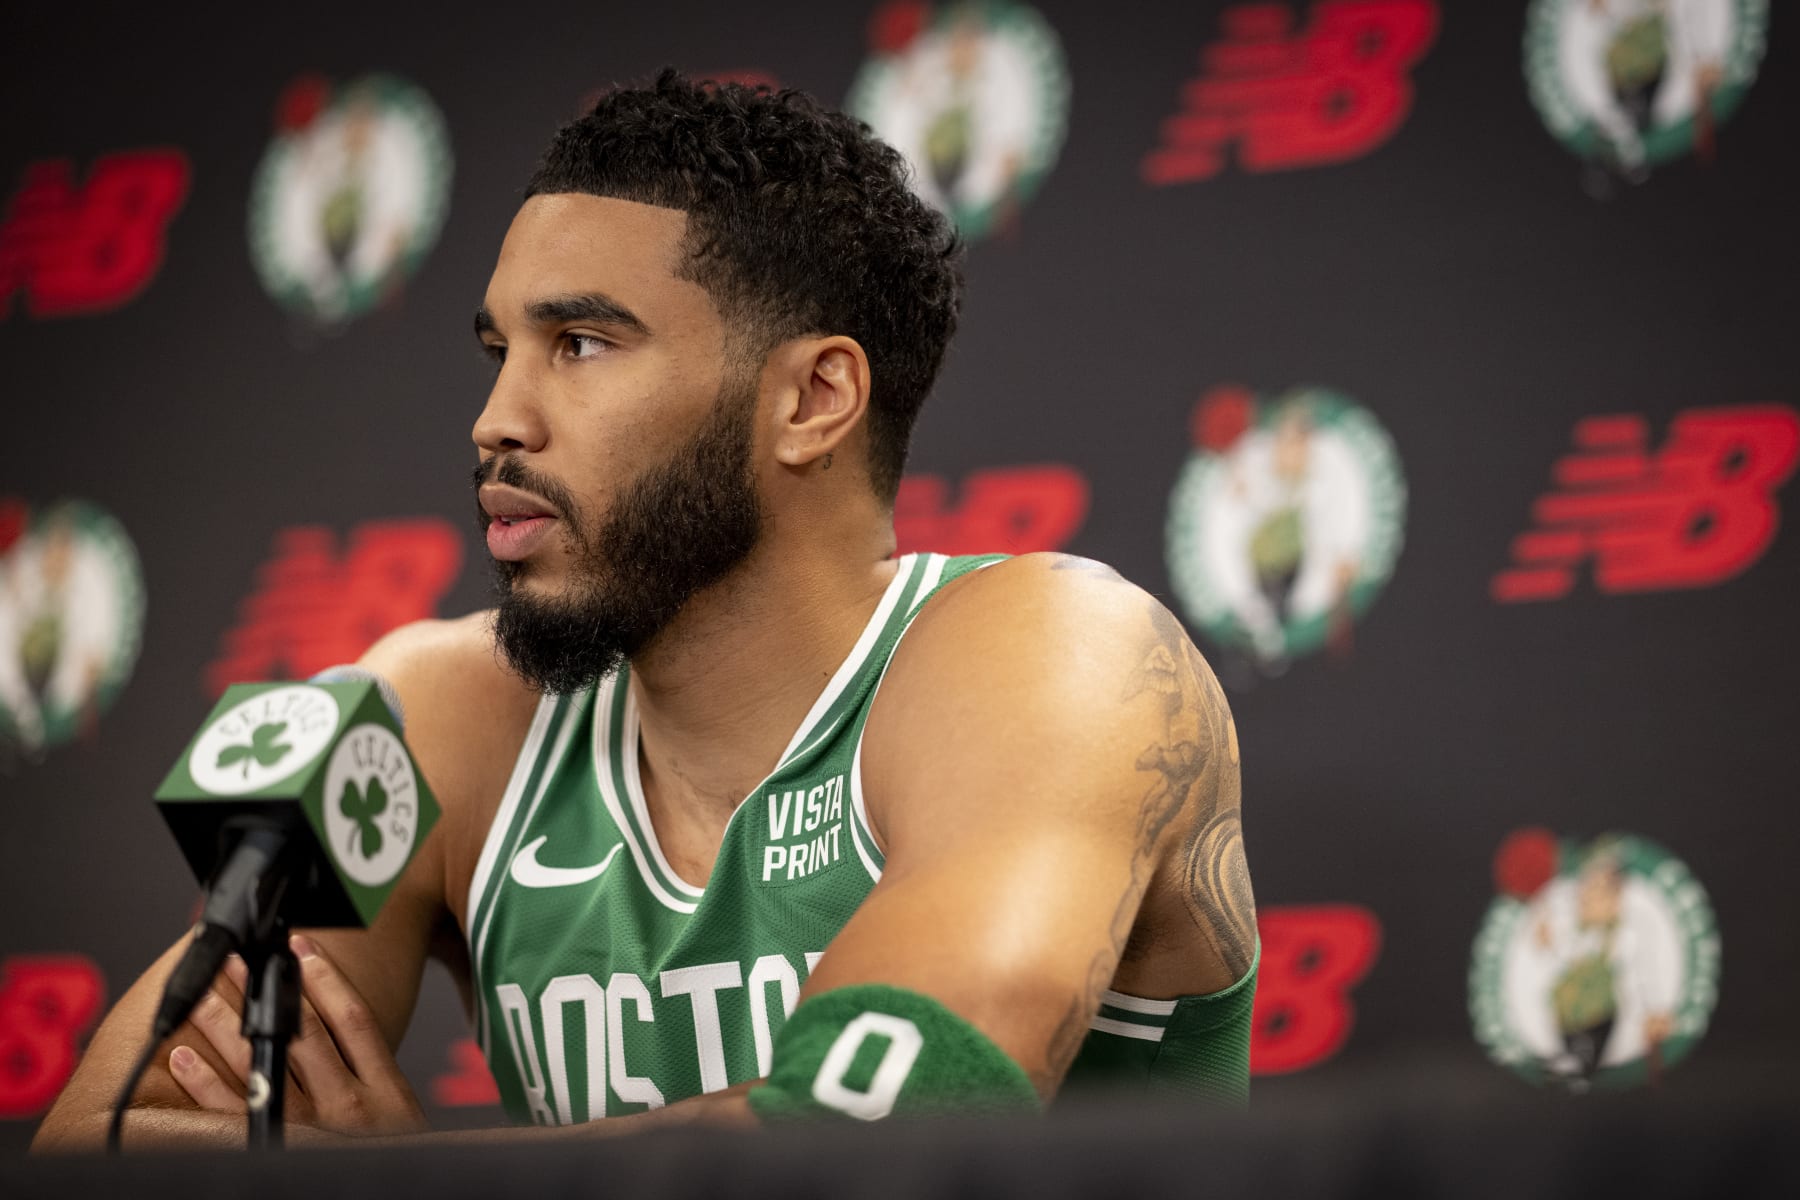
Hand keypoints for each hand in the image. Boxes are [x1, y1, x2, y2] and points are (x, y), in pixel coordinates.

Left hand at [170, 933, 427, 1136]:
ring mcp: (310, 1128)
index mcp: (385, 1089)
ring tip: (202, 993)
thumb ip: (372, 1069)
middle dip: (266, 989)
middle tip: (238, 959)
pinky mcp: (275, 1148)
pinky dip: (204, 1083)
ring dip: (226, 1024)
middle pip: (302, 1032)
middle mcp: (347, 1105)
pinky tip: (185, 1056)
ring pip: (262, 1062)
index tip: (299, 947)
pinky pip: (232, 1111)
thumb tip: (333, 1018)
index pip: (353, 1019)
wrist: (387, 1190)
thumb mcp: (400, 1109)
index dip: (325, 978)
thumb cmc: (388, 1152)